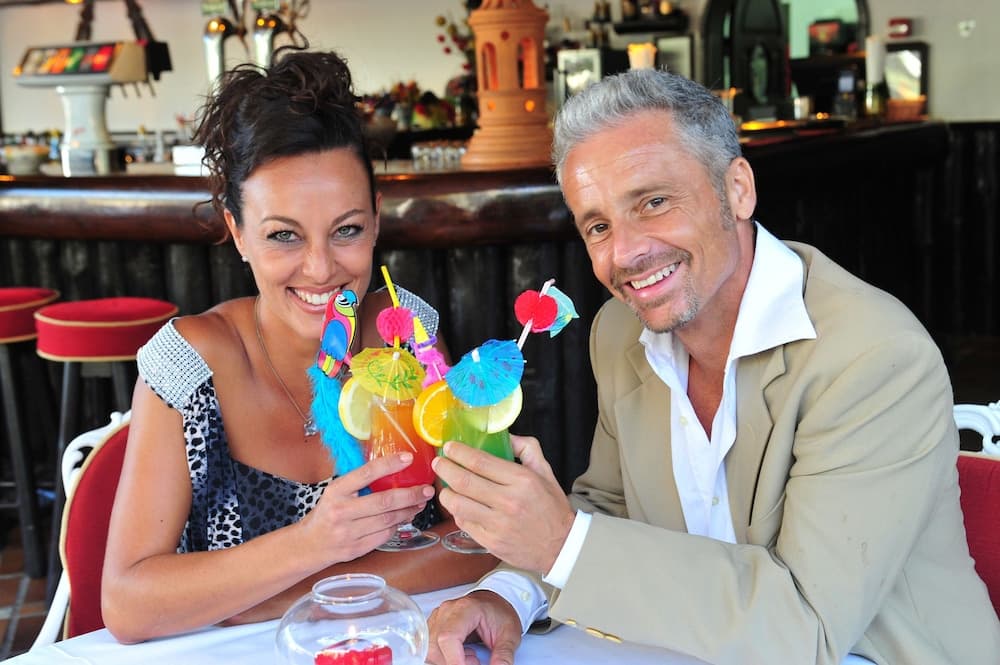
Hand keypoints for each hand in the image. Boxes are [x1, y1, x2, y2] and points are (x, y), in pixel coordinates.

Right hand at [297, 452, 432, 566]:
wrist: (309, 544)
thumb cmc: (327, 512)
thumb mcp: (336, 492)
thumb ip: (358, 482)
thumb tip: (391, 468)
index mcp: (336, 491)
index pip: (366, 473)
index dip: (389, 464)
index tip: (409, 457)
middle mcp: (341, 511)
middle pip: (384, 501)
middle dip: (410, 495)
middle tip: (426, 489)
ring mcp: (348, 532)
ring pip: (388, 520)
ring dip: (409, 511)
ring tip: (420, 503)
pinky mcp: (356, 549)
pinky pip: (385, 535)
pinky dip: (398, 525)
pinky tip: (405, 518)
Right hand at [426, 590, 522, 664]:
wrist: (495, 601)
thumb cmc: (500, 612)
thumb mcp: (509, 635)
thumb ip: (503, 655)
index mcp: (466, 608)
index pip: (449, 637)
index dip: (454, 660)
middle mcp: (447, 611)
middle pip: (436, 645)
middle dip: (454, 662)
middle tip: (475, 661)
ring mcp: (439, 617)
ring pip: (430, 648)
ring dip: (449, 660)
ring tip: (470, 656)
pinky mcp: (435, 625)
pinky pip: (431, 647)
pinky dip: (445, 656)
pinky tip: (461, 653)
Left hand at [432, 435, 574, 572]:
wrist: (561, 546)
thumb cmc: (551, 508)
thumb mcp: (545, 472)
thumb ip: (527, 448)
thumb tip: (506, 436)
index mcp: (522, 481)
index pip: (481, 462)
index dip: (459, 453)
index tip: (449, 447)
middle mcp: (508, 502)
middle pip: (464, 481)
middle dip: (445, 468)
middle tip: (439, 462)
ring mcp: (498, 524)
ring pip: (458, 504)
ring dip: (446, 492)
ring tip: (445, 486)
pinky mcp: (491, 541)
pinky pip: (464, 523)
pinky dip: (457, 512)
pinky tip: (459, 506)